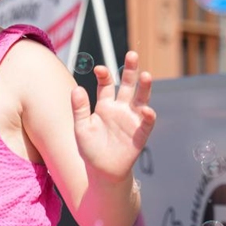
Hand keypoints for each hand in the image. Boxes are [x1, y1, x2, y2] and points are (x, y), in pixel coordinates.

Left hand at [70, 51, 156, 182]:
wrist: (101, 171)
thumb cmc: (90, 148)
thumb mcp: (81, 128)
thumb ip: (79, 109)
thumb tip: (76, 88)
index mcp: (104, 105)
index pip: (106, 84)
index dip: (104, 75)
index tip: (99, 68)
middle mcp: (120, 109)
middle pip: (128, 85)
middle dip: (130, 70)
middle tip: (132, 54)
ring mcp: (132, 120)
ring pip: (141, 99)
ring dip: (145, 88)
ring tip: (146, 75)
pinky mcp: (140, 135)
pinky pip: (146, 124)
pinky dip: (148, 117)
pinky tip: (147, 110)